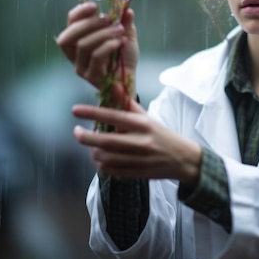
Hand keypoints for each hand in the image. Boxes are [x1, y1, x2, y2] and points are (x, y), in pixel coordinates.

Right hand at [56, 2, 138, 95]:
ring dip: (103, 33)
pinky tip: (120, 42)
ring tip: (120, 30)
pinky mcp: (91, 75)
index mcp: (78, 41)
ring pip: (83, 45)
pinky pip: (96, 56)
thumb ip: (124, 22)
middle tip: (108, 18)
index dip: (79, 13)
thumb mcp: (125, 35)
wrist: (130, 80)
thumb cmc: (123, 59)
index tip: (94, 5)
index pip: (70, 24)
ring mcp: (81, 67)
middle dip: (89, 23)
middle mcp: (75, 55)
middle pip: (69, 36)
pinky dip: (109, 45)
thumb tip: (127, 10)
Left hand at [72, 97, 201, 186]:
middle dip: (86, 137)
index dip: (92, 113)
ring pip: (106, 158)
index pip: (114, 116)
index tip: (75, 110)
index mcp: (143, 124)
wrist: (182, 159)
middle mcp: (141, 142)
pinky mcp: (137, 173)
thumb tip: (113, 84)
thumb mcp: (147, 117)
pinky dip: (102, 165)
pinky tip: (102, 159)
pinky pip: (112, 171)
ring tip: (92, 147)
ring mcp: (139, 160)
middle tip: (77, 132)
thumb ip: (127, 103)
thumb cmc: (161, 135)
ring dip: (94, 152)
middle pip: (106, 141)